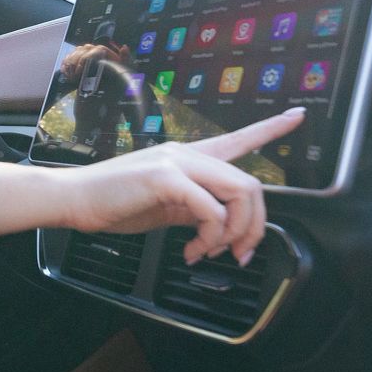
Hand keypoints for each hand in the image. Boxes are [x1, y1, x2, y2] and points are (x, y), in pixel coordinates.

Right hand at [0, 108, 304, 264]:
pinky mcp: (165, 177)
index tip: (298, 116)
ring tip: (212, 252)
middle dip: (254, 226)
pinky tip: (193, 251)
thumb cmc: (114, 204)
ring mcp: (177, 162)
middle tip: (238, 255)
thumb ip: (193, 209)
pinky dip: (211, 238)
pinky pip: (211, 210)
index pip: (238, 138)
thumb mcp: (164, 207)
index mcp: (188, 158)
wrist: (74, 200)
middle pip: (251, 184)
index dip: (271, 128)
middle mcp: (187, 154)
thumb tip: (218, 228)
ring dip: (234, 233)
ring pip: (239, 193)